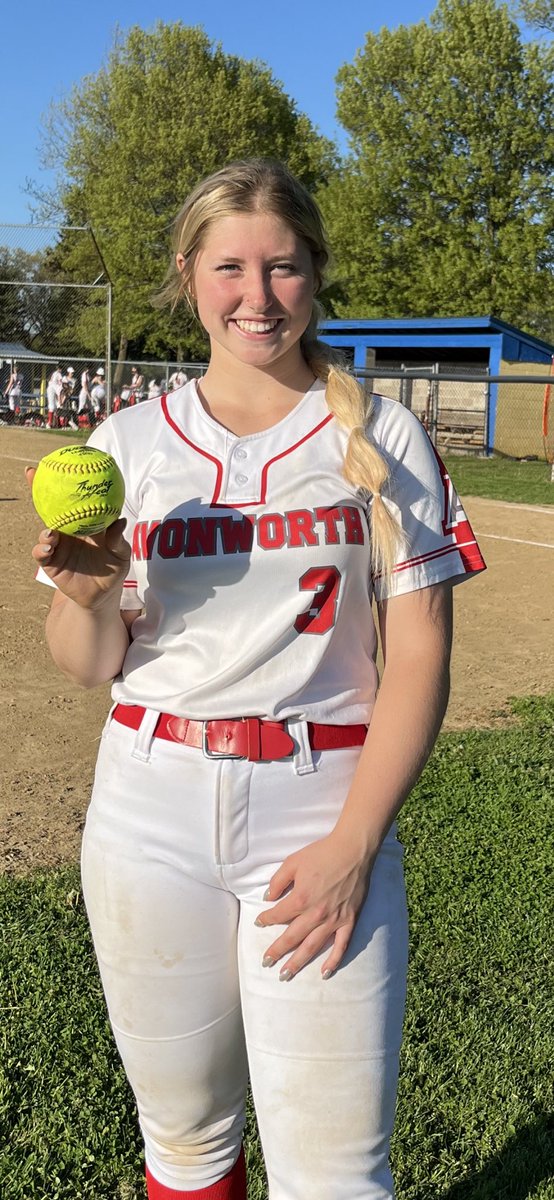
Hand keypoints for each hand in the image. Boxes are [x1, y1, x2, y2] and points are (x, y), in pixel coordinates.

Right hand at [26, 466, 129, 610]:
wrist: (102, 595)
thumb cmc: (113, 570)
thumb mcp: (121, 554)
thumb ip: (118, 539)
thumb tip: (120, 521)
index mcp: (84, 522)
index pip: (73, 498)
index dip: (65, 481)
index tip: (60, 461)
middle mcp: (67, 529)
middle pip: (51, 506)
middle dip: (39, 488)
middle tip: (33, 474)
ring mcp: (57, 544)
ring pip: (44, 529)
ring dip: (45, 527)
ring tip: (50, 531)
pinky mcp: (49, 561)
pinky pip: (41, 552)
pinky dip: (42, 547)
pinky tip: (48, 546)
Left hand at [255, 830, 373, 981]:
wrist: (352, 850)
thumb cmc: (322, 854)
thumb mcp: (292, 862)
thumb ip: (277, 881)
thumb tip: (267, 897)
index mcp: (300, 898)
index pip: (278, 915)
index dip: (266, 920)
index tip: (258, 923)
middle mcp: (316, 914)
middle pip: (292, 938)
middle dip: (277, 951)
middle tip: (266, 963)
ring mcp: (333, 920)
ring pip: (312, 947)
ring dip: (298, 962)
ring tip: (285, 974)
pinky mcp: (349, 920)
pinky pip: (341, 945)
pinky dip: (333, 961)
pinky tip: (324, 973)